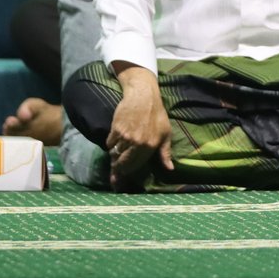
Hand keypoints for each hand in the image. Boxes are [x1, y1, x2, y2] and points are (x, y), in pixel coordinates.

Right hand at [105, 71, 172, 191]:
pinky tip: (116, 140)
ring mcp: (125, 136)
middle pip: (121, 163)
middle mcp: (137, 143)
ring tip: (116, 156)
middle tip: (115, 173)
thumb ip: (165, 153)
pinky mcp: (115, 129)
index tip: (120, 180)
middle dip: (117, 169)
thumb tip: (169, 169)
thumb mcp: (166, 134)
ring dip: (114, 156)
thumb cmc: (157, 116)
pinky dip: (111, 144)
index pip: (134, 166)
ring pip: (114, 154)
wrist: (143, 97)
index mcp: (150, 146)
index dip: (126, 173)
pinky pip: (109, 143)